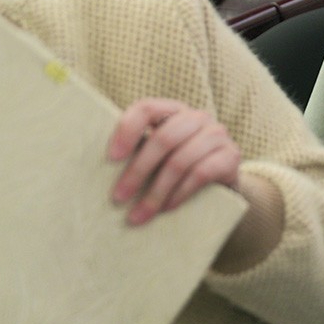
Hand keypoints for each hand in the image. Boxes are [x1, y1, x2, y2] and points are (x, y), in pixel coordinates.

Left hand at [108, 98, 240, 225]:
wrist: (220, 184)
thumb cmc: (175, 169)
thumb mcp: (156, 156)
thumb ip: (137, 152)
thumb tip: (91, 171)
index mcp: (173, 111)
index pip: (147, 108)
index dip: (127, 130)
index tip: (111, 159)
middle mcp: (198, 117)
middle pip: (164, 137)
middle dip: (138, 171)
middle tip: (118, 198)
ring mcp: (218, 135)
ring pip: (181, 160)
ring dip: (156, 192)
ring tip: (139, 215)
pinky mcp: (231, 157)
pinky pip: (202, 173)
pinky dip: (180, 193)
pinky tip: (166, 208)